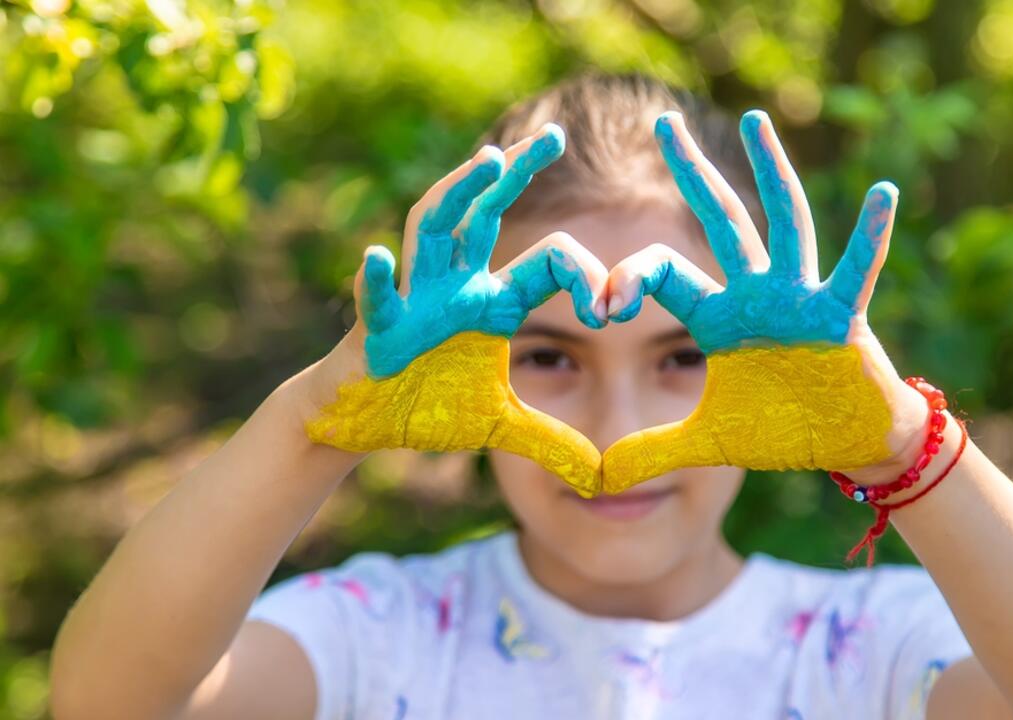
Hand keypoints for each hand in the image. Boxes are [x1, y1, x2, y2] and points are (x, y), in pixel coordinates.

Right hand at [303, 125, 609, 497]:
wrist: (362, 422)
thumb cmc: (428, 407)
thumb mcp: (500, 426)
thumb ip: (549, 441)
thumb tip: (599, 475)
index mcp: (491, 300)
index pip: (546, 264)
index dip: (583, 279)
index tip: (610, 309)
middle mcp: (454, 286)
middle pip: (485, 215)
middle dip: (515, 173)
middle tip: (554, 136)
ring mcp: (412, 301)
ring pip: (433, 232)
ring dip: (456, 196)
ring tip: (485, 163)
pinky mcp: (376, 331)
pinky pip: (377, 303)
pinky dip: (376, 284)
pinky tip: (377, 259)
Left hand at [600, 110, 929, 493]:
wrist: (845, 443)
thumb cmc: (781, 428)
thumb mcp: (708, 441)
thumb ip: (656, 450)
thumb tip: (601, 478)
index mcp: (718, 317)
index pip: (664, 274)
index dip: (628, 280)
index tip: (602, 305)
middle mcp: (755, 295)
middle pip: (718, 221)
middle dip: (691, 172)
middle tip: (660, 121)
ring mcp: (800, 299)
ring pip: (782, 224)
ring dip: (769, 172)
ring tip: (753, 120)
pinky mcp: (841, 316)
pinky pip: (856, 270)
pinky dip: (872, 236)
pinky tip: (885, 192)